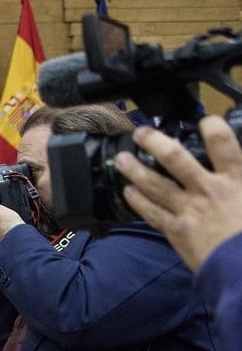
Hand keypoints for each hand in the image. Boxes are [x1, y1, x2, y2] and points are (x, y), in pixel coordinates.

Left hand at [117, 115, 241, 271]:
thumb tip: (239, 167)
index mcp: (236, 179)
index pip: (223, 144)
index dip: (212, 127)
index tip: (205, 120)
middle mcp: (208, 190)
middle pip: (175, 158)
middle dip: (155, 142)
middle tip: (141, 133)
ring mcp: (188, 210)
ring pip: (155, 184)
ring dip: (135, 170)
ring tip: (121, 159)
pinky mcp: (176, 230)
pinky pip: (151, 212)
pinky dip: (137, 201)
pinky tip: (127, 191)